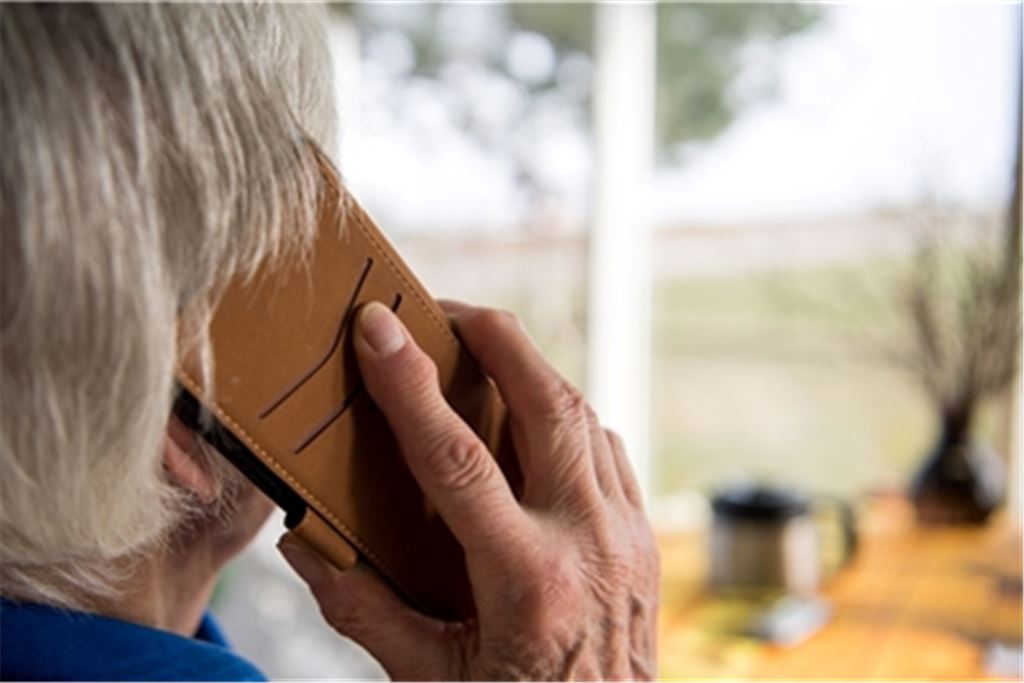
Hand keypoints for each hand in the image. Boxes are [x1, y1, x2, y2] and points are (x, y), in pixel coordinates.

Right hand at [278, 301, 658, 679]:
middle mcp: (589, 544)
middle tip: (447, 310)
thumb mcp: (429, 679)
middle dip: (497, 339)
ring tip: (486, 351)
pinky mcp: (644, 537)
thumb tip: (306, 544)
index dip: (409, 384)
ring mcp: (628, 536)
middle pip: (549, 405)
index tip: (377, 327)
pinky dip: (569, 417)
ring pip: (586, 417)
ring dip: (534, 372)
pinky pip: (608, 450)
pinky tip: (535, 417)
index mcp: (527, 582)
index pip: (457, 458)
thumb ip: (364, 610)